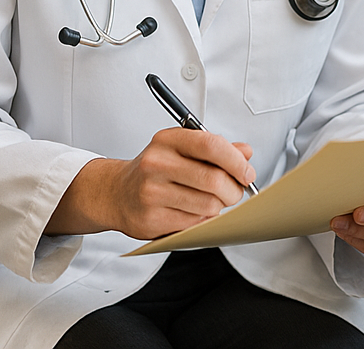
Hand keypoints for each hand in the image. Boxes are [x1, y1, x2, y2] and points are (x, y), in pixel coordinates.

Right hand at [47, 127, 255, 239]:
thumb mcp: (183, 148)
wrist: (116, 193)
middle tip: (236, 191)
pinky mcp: (150, 220)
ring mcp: (151, 193)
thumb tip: (246, 153)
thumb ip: (217, 149)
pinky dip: (204, 219)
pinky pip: (194, 223)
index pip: (211, 145)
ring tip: (213, 200)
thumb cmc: (156, 169)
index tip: (247, 172)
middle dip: (233, 189)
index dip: (236, 161)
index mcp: (168, 140)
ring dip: (219, 206)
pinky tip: (195, 211)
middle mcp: (156, 164)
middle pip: (213, 179)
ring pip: (207, 205)